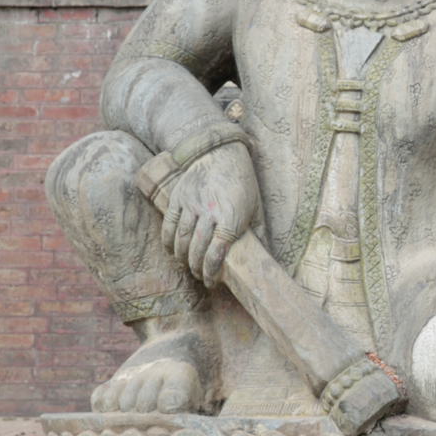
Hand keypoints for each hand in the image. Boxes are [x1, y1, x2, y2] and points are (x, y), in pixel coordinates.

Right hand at [162, 144, 260, 284]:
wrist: (219, 153)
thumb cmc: (242, 184)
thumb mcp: (256, 208)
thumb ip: (259, 234)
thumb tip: (266, 258)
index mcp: (232, 217)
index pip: (217, 253)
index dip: (212, 271)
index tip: (211, 282)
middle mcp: (209, 212)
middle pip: (197, 249)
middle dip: (197, 268)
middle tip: (200, 276)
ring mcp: (191, 205)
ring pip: (181, 240)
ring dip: (182, 258)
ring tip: (188, 266)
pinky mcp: (177, 198)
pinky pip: (169, 226)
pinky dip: (169, 242)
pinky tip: (173, 252)